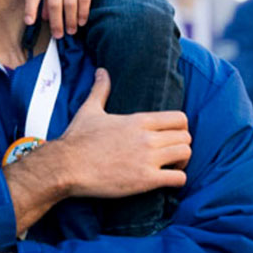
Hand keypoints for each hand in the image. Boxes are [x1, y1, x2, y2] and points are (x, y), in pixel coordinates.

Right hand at [2, 69, 189, 233]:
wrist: (67, 166)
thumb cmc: (78, 139)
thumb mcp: (90, 110)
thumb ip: (101, 90)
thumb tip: (101, 72)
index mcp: (139, 120)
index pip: (179, 118)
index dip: (180, 128)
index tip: (171, 136)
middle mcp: (147, 137)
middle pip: (186, 137)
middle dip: (181, 145)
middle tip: (171, 154)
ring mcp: (148, 159)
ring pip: (186, 155)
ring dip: (182, 163)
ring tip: (170, 167)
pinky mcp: (145, 180)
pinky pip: (178, 179)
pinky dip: (177, 181)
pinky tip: (166, 181)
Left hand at [24, 0, 106, 38]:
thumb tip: (43, 16)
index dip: (30, 8)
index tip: (30, 22)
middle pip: (54, 2)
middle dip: (56, 22)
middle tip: (58, 35)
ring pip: (70, 3)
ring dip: (71, 20)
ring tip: (71, 31)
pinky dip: (83, 12)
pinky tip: (82, 21)